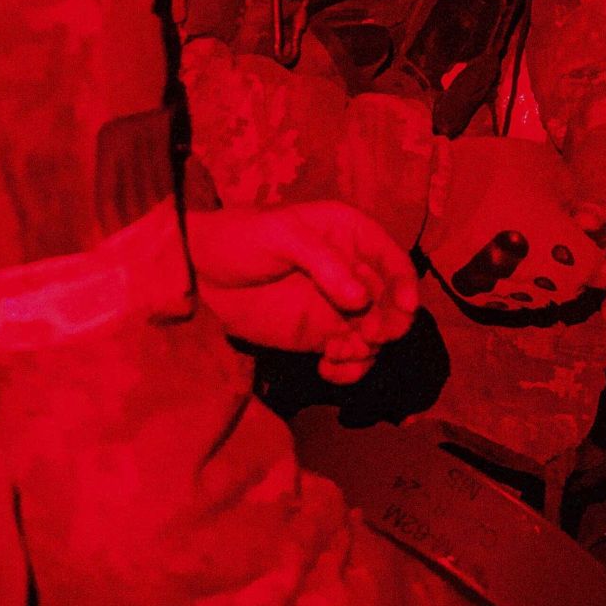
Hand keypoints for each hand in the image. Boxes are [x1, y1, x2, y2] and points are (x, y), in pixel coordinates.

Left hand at [177, 202, 416, 384]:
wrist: (200, 272)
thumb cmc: (240, 238)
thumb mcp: (280, 236)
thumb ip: (323, 262)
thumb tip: (359, 299)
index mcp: (350, 235)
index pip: (392, 260)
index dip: (405, 284)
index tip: (405, 309)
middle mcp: (354, 271)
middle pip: (393, 303)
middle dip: (389, 324)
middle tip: (367, 336)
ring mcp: (340, 306)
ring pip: (377, 335)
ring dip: (368, 350)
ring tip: (338, 353)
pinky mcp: (322, 335)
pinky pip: (352, 357)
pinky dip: (350, 368)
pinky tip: (328, 369)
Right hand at [424, 136, 605, 313]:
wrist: (429, 190)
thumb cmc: (494, 171)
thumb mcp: (548, 168)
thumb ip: (576, 200)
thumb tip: (585, 222)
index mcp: (564, 249)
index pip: (601, 272)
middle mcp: (540, 279)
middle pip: (573, 290)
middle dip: (581, 277)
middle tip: (578, 259)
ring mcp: (507, 292)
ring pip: (543, 299)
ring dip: (552, 284)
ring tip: (547, 262)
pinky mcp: (479, 295)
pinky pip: (510, 300)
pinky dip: (520, 288)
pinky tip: (515, 268)